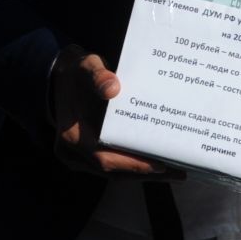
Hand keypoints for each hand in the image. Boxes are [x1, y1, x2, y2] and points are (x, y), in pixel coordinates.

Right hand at [49, 46, 180, 176]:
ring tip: (175, 171)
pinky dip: (135, 165)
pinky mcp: (89, 156)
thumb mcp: (87, 67)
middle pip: (113, 171)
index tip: (158, 165)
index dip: (131, 164)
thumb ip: (97, 76)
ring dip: (143, 172)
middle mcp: (74, 153)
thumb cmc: (78, 73)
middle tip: (178, 172)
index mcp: (72, 136)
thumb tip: (112, 88)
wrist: (61, 78)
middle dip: (146, 172)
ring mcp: (80, 157)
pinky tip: (158, 162)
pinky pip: (114, 164)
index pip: (103, 158)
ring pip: (115, 172)